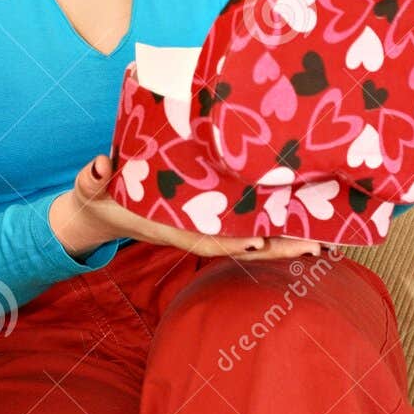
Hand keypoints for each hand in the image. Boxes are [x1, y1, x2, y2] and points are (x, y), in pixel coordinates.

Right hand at [49, 154, 338, 263]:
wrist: (101, 209)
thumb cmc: (99, 196)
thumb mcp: (90, 187)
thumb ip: (92, 177)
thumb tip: (99, 165)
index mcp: (166, 226)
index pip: (202, 238)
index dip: (229, 240)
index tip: (257, 239)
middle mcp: (191, 230)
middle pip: (238, 243)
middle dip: (274, 247)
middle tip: (314, 246)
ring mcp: (202, 226)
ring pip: (248, 236)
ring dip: (283, 241)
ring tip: (323, 239)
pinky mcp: (210, 217)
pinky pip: (246, 225)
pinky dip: (273, 228)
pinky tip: (303, 222)